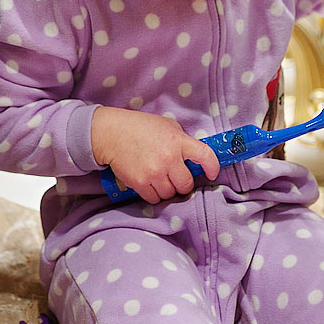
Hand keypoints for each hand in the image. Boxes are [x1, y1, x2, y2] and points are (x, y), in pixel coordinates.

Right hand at [92, 106, 219, 203]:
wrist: (111, 133)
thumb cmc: (140, 127)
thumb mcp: (166, 125)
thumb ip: (181, 140)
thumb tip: (193, 157)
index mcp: (177, 140)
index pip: (205, 156)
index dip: (212, 167)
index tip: (211, 173)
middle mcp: (168, 158)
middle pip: (186, 184)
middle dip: (183, 183)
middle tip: (175, 177)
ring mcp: (154, 172)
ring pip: (171, 194)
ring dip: (167, 189)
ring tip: (159, 178)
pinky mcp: (140, 182)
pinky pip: (155, 198)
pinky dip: (154, 194)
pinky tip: (149, 183)